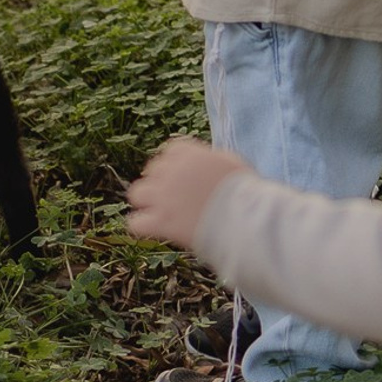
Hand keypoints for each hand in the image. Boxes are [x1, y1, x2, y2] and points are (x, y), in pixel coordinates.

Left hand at [126, 136, 247, 248]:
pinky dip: (143, 226)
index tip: (184, 178)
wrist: (244, 215)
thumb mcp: (230, 162)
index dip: (175, 165)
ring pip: (137, 193)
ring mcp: (162, 196)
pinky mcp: (161, 222)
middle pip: (152, 171)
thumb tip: (208, 164)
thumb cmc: (245, 190)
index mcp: (187, 153)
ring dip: (146, 201)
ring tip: (161, 212)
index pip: (170, 152)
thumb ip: (211, 159)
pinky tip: (154, 229)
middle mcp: (169, 171)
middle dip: (161, 182)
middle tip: (176, 197)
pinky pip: (136, 223)